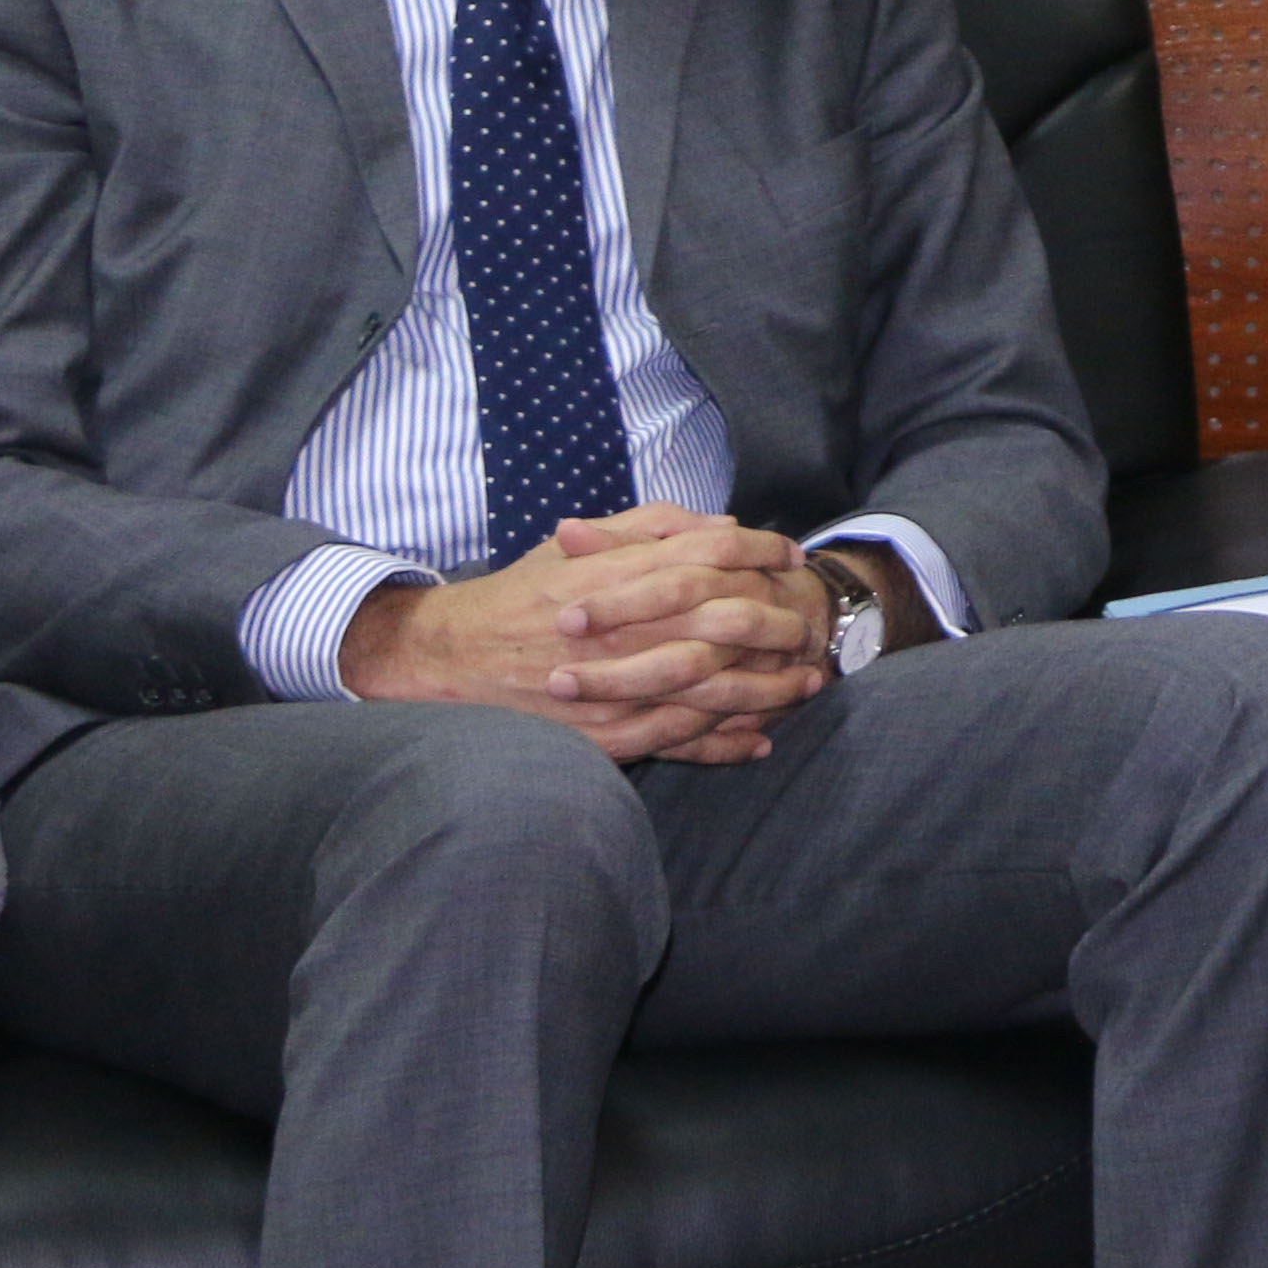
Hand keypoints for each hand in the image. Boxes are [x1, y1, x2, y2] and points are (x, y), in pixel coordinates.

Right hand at [339, 509, 829, 764]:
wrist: (453, 659)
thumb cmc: (523, 596)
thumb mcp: (578, 544)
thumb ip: (649, 528)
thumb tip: (721, 526)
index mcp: (618, 577)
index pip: (708, 556)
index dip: (759, 554)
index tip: (791, 558)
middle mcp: (623, 630)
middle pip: (723, 623)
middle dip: (778, 626)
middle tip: (814, 630)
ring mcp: (616, 686)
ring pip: (710, 687)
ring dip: (766, 688)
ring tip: (805, 687)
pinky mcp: (605, 734)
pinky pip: (677, 740)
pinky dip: (722, 741)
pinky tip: (758, 738)